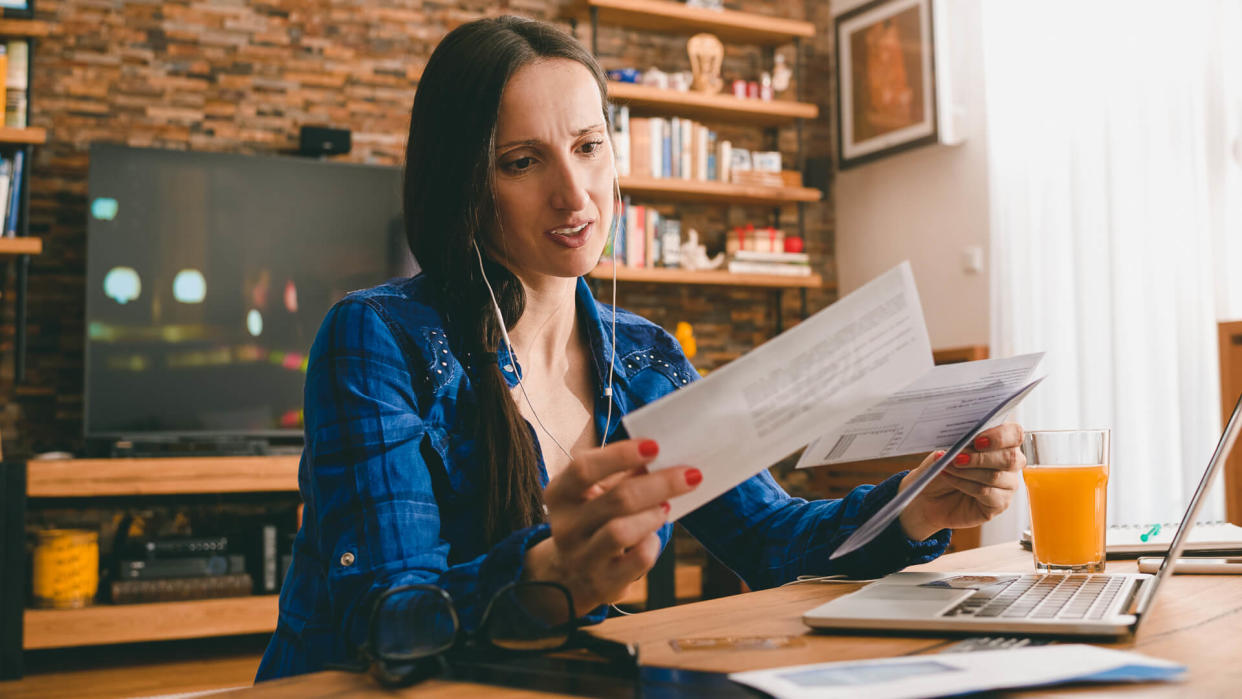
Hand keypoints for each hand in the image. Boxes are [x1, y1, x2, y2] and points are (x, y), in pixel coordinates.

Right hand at [523, 439, 700, 614]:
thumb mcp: (594, 495)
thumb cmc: (591, 522)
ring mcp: (582, 557)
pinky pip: (638, 559)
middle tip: (690, 475)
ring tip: (666, 507)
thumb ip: (622, 475)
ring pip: (623, 532)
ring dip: (653, 514)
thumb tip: (664, 456)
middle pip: (617, 499)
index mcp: (559, 494)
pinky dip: (653, 542)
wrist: (568, 576)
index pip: (584, 469)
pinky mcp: (603, 583)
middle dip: (660, 484)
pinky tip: (652, 536)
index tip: (655, 446)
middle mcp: (565, 526)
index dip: (620, 455)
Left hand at [897, 423, 1024, 540]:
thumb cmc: (939, 467)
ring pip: (996, 476)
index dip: (1000, 436)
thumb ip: (958, 442)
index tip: (977, 440)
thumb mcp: (946, 449)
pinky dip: (964, 484)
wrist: (926, 496)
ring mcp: (1007, 484)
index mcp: (1001, 441)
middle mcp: (1009, 462)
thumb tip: (964, 440)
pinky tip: (949, 478)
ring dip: (967, 471)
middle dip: (981, 457)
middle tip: (957, 457)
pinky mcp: (999, 503)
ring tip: (946, 466)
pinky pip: (987, 492)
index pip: (1015, 433)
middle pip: (1011, 457)